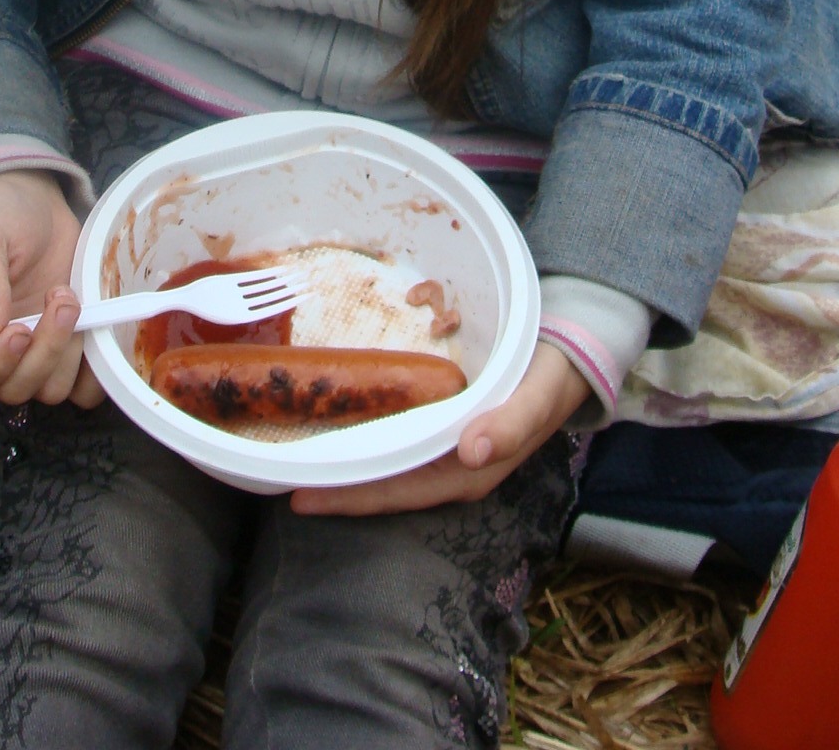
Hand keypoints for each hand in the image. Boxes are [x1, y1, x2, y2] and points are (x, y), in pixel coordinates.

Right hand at [0, 170, 104, 409]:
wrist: (37, 204)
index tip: (18, 331)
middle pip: (11, 390)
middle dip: (42, 352)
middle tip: (59, 299)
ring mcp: (31, 352)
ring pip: (50, 390)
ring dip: (68, 351)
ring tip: (68, 296)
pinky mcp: (67, 349)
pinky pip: (83, 386)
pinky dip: (95, 367)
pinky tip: (94, 321)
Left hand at [290, 341, 588, 516]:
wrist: (567, 352)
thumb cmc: (551, 375)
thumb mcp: (540, 394)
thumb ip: (514, 421)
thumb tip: (472, 451)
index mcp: (470, 470)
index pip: (398, 492)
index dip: (351, 497)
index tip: (302, 497)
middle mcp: (450, 466)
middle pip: (383, 484)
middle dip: (336, 487)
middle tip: (281, 479)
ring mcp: (444, 446)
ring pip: (386, 463)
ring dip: (346, 463)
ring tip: (296, 457)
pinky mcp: (441, 423)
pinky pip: (397, 436)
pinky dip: (365, 434)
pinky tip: (337, 422)